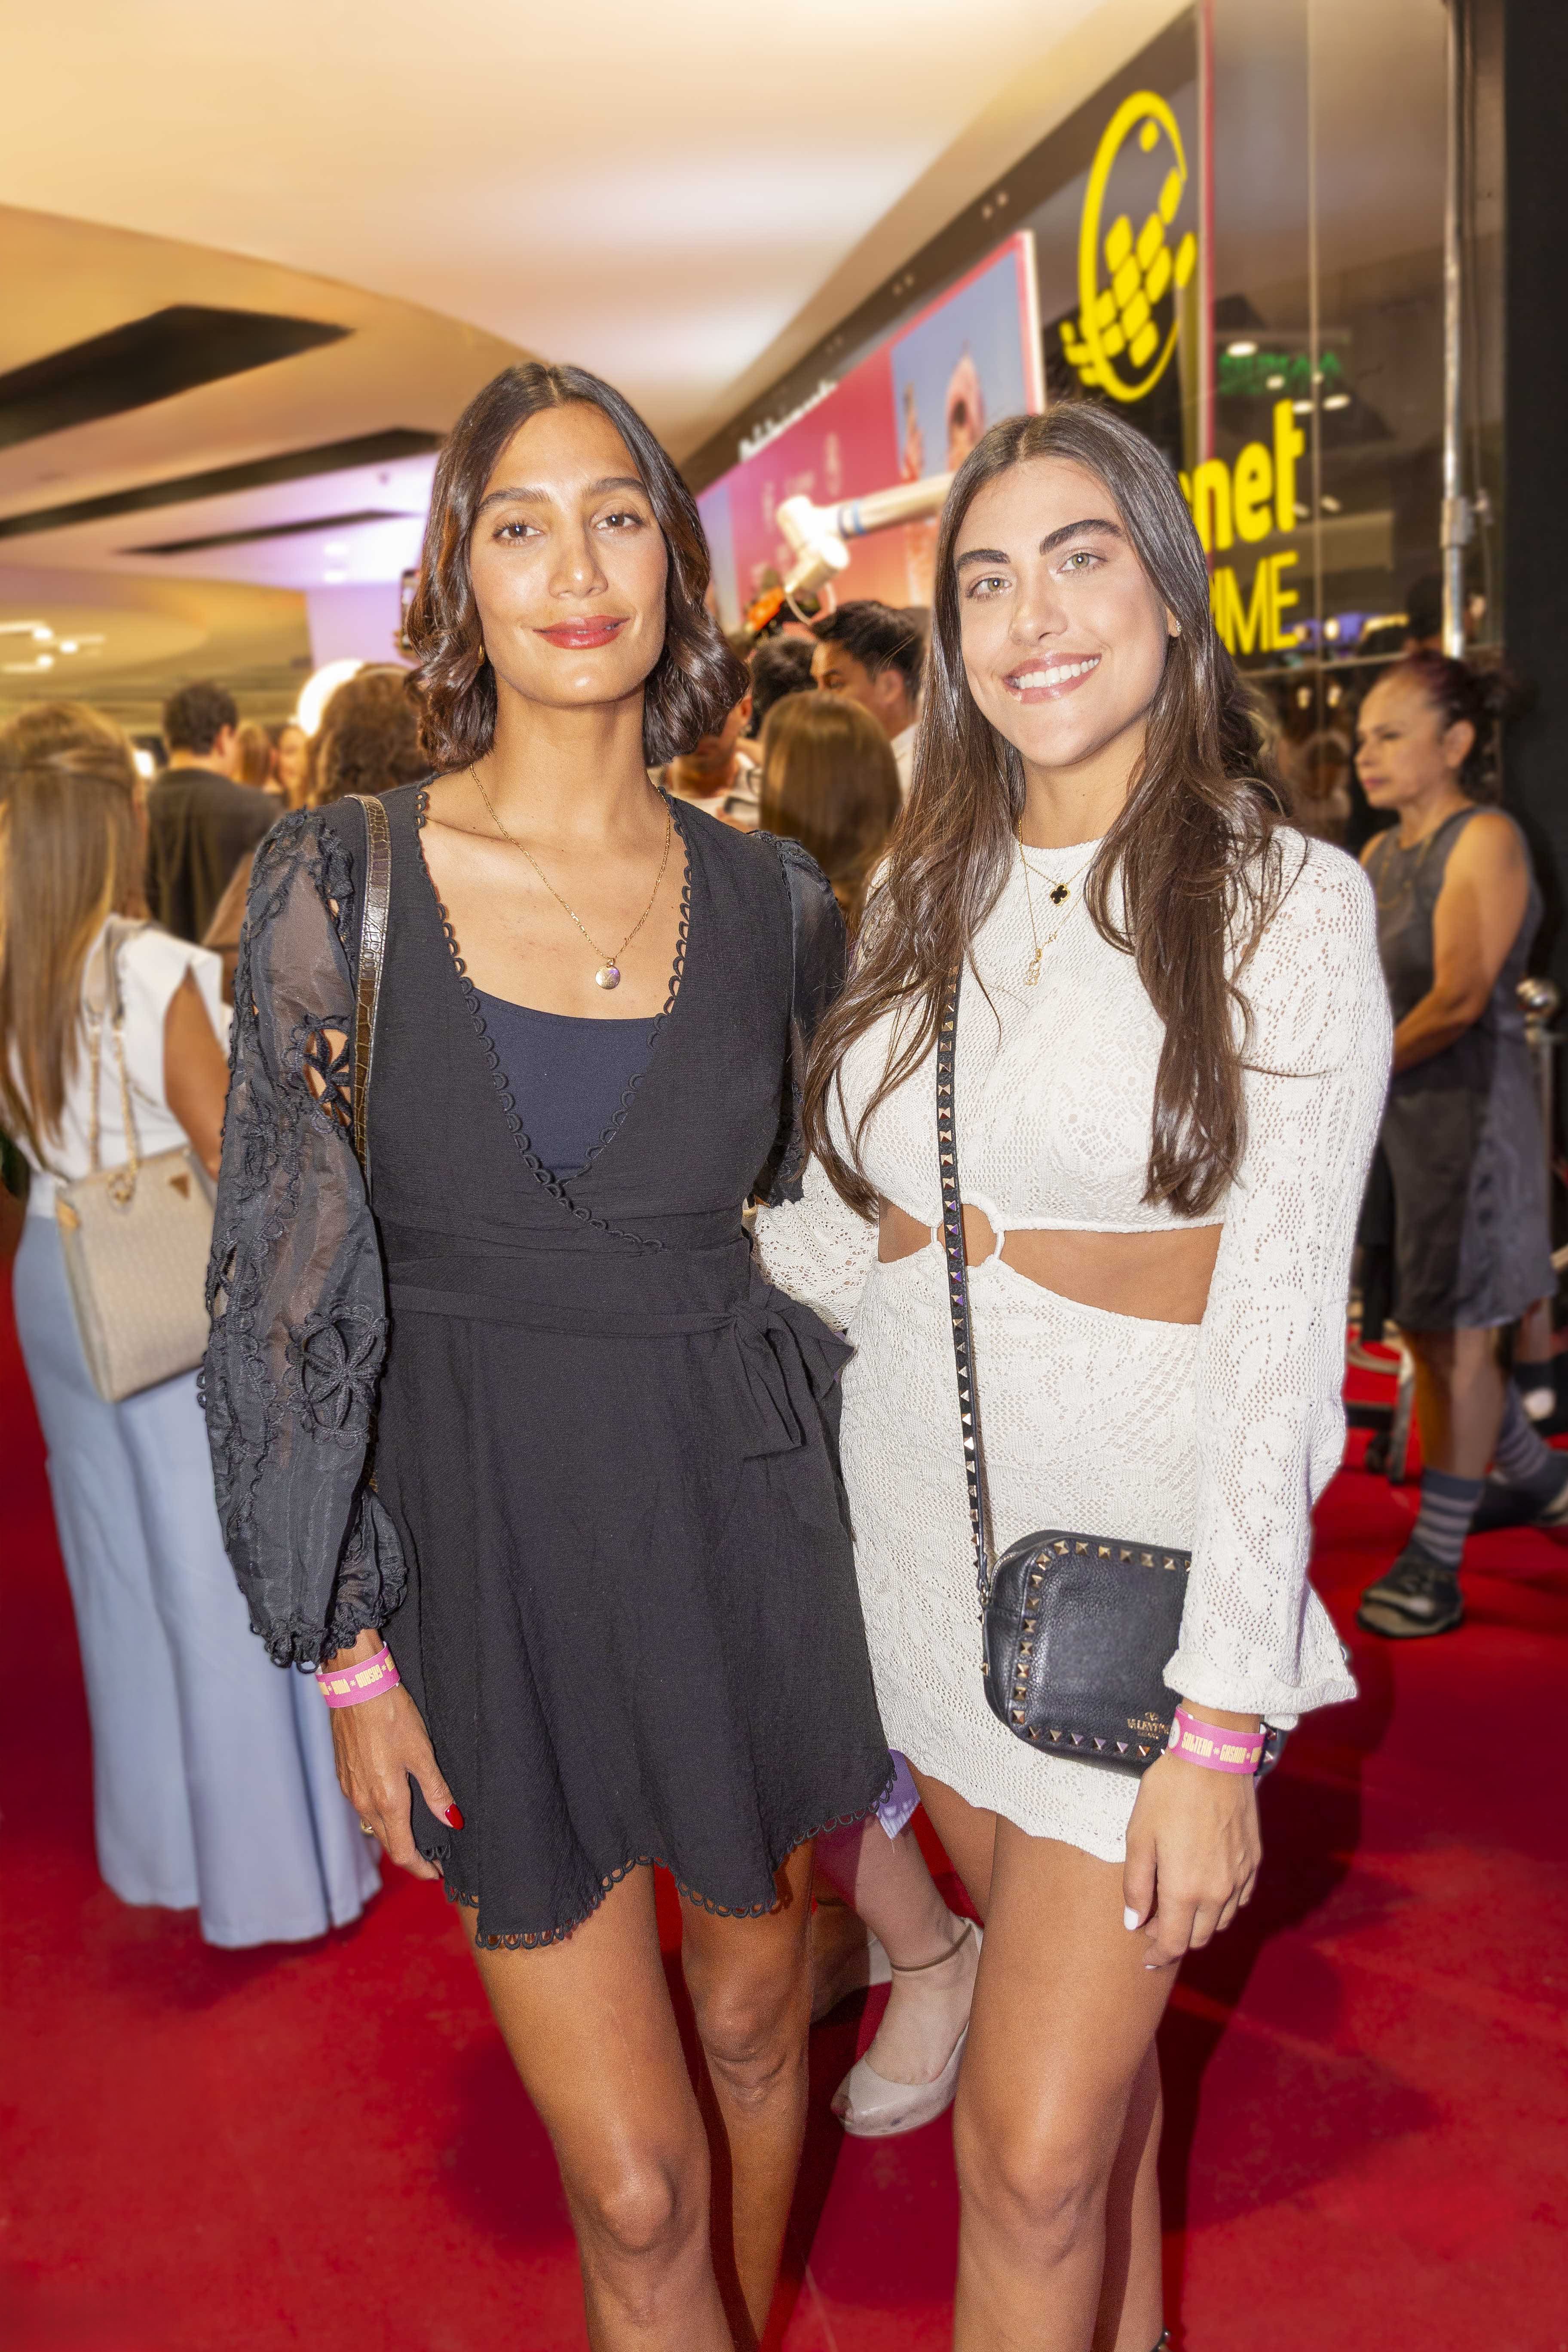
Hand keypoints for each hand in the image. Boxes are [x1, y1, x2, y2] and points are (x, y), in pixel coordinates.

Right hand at [324, 1638, 460, 1878]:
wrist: (355, 1687)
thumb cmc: (392, 1716)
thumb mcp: (422, 1753)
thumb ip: (436, 1791)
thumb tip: (453, 1822)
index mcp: (386, 1801)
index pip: (403, 1852)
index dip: (421, 1868)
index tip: (438, 1874)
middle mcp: (363, 1802)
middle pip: (388, 1843)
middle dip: (410, 1856)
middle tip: (434, 1859)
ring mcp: (350, 1790)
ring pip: (374, 1825)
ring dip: (394, 1836)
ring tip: (417, 1833)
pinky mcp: (343, 1775)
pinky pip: (363, 1807)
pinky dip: (380, 1816)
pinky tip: (393, 1805)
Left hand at [1122, 1714, 1262, 1970]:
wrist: (1213, 1758)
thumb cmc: (1168, 1793)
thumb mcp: (1139, 1836)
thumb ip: (1137, 1885)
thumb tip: (1134, 1923)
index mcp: (1186, 1889)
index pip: (1175, 1943)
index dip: (1158, 1956)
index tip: (1146, 1958)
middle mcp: (1218, 1891)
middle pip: (1200, 1938)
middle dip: (1177, 1939)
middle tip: (1156, 1925)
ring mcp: (1240, 1877)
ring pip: (1221, 1921)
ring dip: (1200, 1923)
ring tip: (1179, 1905)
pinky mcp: (1253, 1861)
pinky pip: (1240, 1899)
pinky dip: (1222, 1904)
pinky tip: (1206, 1888)